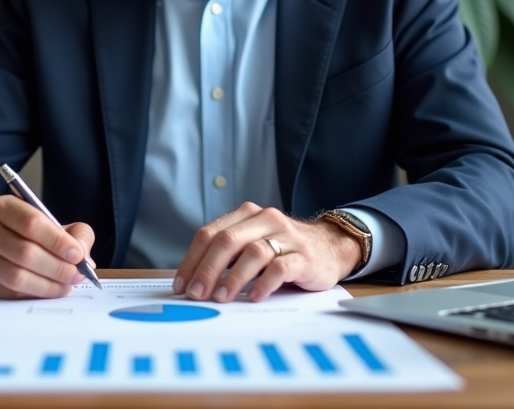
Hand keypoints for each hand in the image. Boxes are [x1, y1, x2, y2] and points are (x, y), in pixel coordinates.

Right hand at [0, 195, 95, 298]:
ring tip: (65, 286)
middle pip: (25, 253)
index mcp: (3, 207)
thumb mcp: (48, 221)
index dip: (58, 241)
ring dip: (47, 285)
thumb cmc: (22, 230)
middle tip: (76, 275)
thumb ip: (74, 233)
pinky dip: (33, 294)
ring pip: (16, 277)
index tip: (77, 254)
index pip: (31, 223)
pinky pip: (9, 292)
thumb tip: (85, 258)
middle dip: (57, 267)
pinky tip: (47, 290)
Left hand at [172, 202, 362, 302]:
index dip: (192, 260)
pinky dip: (265, 282)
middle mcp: (265, 220)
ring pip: (253, 253)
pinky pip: (281, 267)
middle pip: (228, 241)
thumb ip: (228, 256)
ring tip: (221, 297)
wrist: (331, 247)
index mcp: (246, 215)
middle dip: (207, 269)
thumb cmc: (283, 250)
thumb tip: (194, 282)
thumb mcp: (253, 244)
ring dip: (233, 278)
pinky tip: (255, 296)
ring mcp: (286, 237)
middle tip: (197, 293)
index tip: (182, 284)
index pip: (210, 233)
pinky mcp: (305, 256)